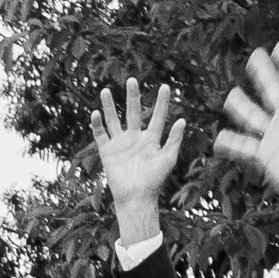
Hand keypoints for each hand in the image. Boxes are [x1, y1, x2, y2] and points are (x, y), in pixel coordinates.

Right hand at [92, 80, 183, 233]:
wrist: (135, 197)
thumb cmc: (154, 180)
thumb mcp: (169, 158)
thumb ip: (175, 139)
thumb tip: (183, 120)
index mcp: (151, 138)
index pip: (157, 115)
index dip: (162, 102)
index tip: (165, 86)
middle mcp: (135, 138)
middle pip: (133, 112)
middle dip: (132, 96)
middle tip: (131, 80)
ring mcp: (120, 144)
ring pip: (114, 120)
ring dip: (110, 106)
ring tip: (106, 90)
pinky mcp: (107, 152)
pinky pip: (100, 136)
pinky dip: (97, 125)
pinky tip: (95, 113)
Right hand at [218, 45, 278, 214]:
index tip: (278, 46)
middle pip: (271, 90)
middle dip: (262, 74)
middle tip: (253, 57)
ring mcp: (274, 135)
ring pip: (253, 116)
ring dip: (242, 106)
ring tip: (230, 96)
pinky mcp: (264, 155)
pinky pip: (243, 146)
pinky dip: (230, 143)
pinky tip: (219, 138)